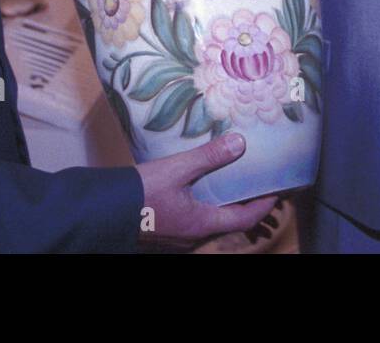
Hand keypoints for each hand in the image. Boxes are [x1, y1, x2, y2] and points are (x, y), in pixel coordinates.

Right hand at [135, 133, 276, 249]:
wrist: (102, 210)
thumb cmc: (140, 192)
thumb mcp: (177, 169)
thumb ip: (209, 156)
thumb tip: (240, 143)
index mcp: (201, 224)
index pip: (244, 218)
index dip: (263, 205)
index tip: (277, 191)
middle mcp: (193, 235)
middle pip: (229, 221)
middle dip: (245, 204)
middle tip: (257, 183)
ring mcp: (178, 235)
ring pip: (210, 221)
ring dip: (224, 204)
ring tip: (232, 181)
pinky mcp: (165, 229)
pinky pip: (194, 219)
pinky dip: (205, 204)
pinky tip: (199, 187)